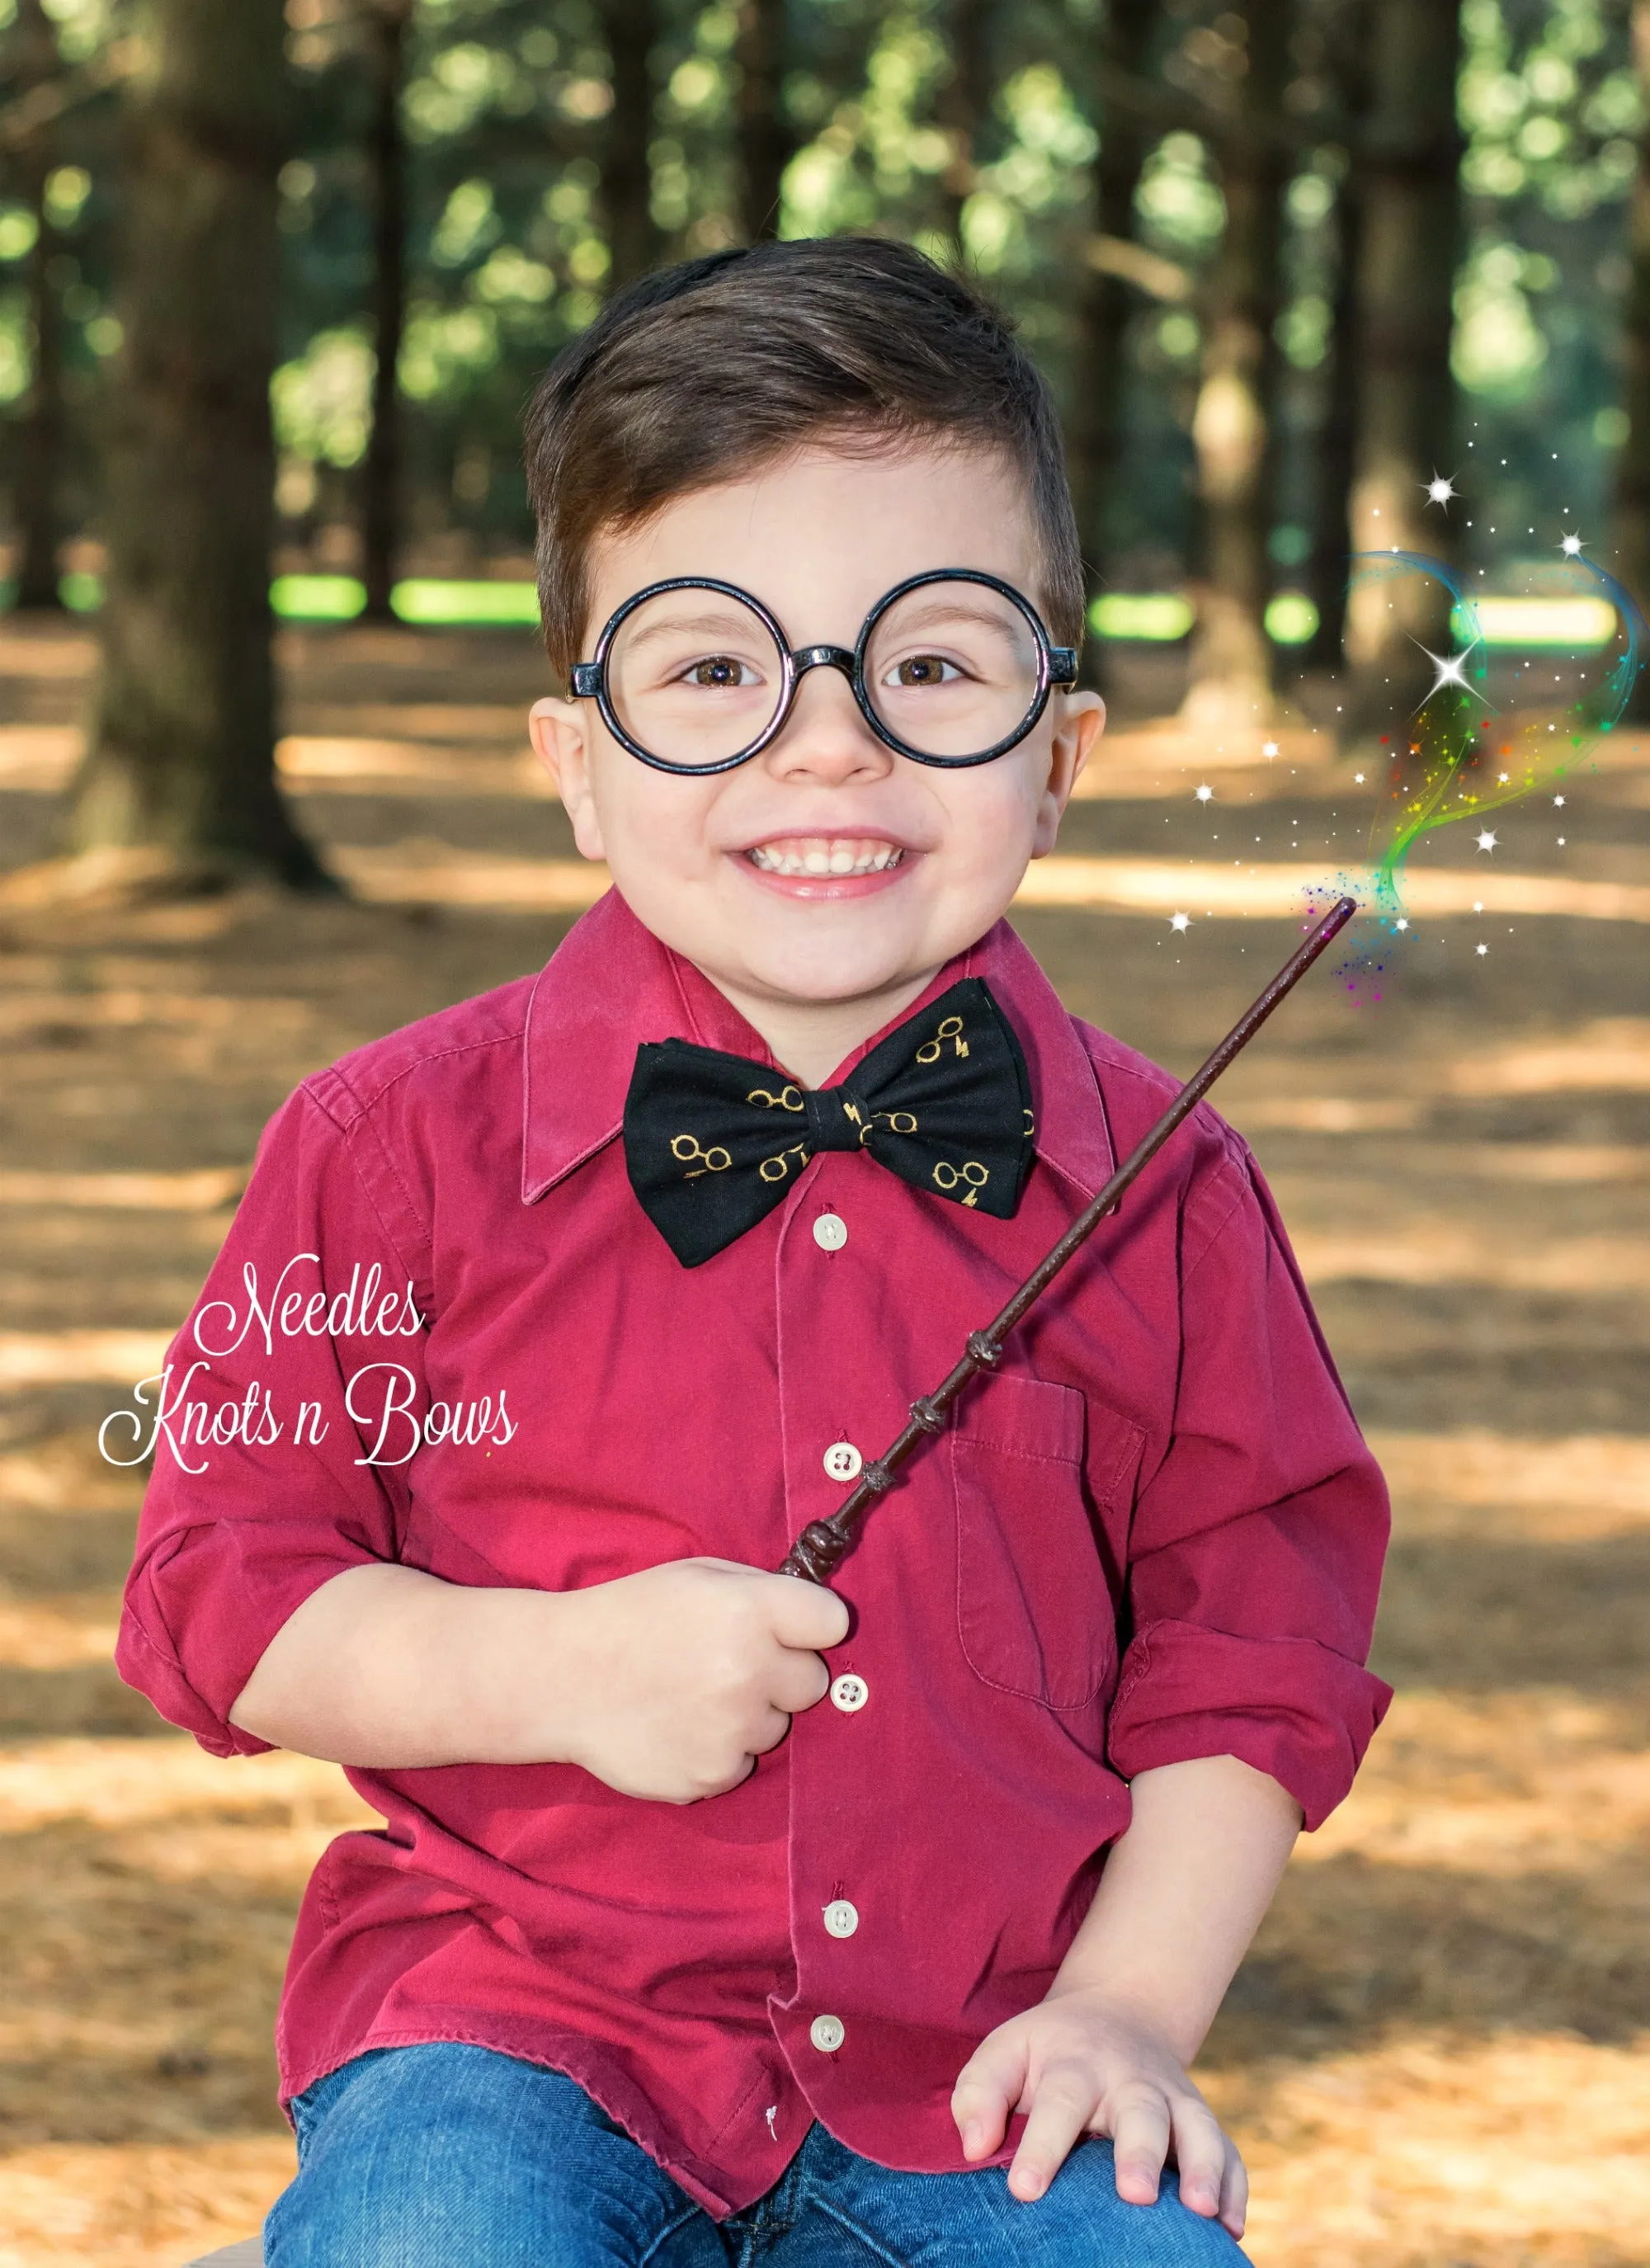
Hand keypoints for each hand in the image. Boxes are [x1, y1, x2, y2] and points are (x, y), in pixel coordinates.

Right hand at [556, 1557, 848, 1803]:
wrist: (561, 1677)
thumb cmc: (633, 1615)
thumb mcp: (699, 1575)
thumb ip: (761, 1592)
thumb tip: (815, 1619)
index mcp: (752, 1611)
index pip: (834, 1623)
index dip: (811, 1626)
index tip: (790, 1630)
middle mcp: (751, 1671)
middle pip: (812, 1682)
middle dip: (781, 1675)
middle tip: (728, 1665)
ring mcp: (733, 1729)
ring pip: (776, 1728)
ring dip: (747, 1716)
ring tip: (691, 1697)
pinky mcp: (713, 1776)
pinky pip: (741, 1764)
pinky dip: (718, 1751)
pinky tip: (678, 1727)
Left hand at [950, 1983, 1245, 2236]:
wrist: (1119, 2011)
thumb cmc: (1048, 2051)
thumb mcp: (1005, 2052)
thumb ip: (979, 2093)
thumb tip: (974, 2146)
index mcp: (1076, 2063)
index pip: (1059, 2102)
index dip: (1043, 2147)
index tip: (1025, 2190)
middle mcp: (1131, 2080)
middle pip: (1141, 2111)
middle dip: (1140, 2152)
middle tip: (1134, 2194)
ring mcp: (1173, 2099)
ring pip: (1197, 2128)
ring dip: (1203, 2167)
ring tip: (1202, 2211)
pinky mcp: (1201, 2121)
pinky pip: (1230, 2152)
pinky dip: (1236, 2186)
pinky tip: (1231, 2227)